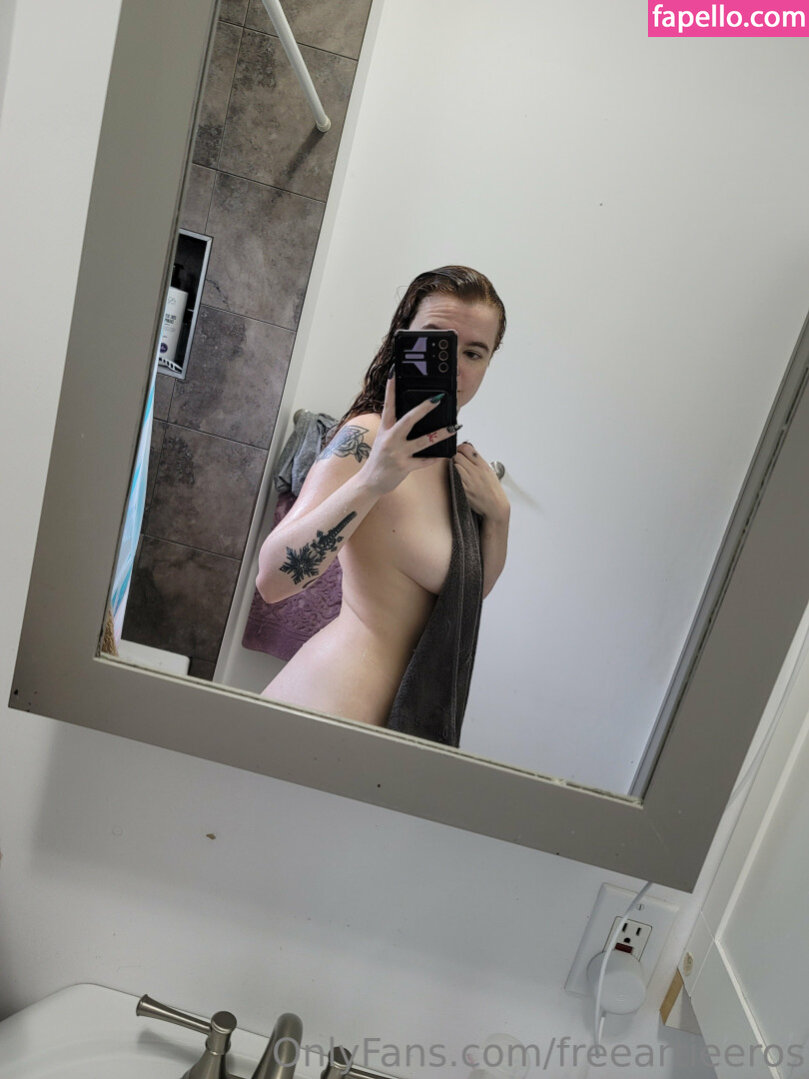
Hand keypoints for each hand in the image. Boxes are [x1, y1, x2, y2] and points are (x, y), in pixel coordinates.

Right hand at [362, 375, 457, 495]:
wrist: (370, 482)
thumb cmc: (380, 459)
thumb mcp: (384, 439)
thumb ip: (396, 428)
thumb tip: (415, 416)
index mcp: (385, 429)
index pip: (388, 404)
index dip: (390, 388)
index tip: (394, 373)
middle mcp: (390, 439)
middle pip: (409, 420)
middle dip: (425, 408)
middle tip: (438, 398)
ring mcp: (397, 453)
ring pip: (423, 441)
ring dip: (440, 433)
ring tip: (454, 427)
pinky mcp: (404, 466)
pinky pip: (424, 461)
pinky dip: (435, 457)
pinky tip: (446, 453)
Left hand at [454, 442, 509, 521]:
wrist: (495, 506)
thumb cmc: (493, 491)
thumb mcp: (490, 472)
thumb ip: (479, 462)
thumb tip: (468, 453)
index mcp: (483, 465)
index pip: (467, 448)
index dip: (460, 448)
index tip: (459, 451)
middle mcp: (476, 471)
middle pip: (458, 455)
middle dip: (455, 457)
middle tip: (456, 461)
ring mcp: (469, 480)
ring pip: (454, 465)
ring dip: (453, 466)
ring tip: (456, 471)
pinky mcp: (463, 489)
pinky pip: (453, 477)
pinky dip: (452, 476)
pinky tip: (455, 478)